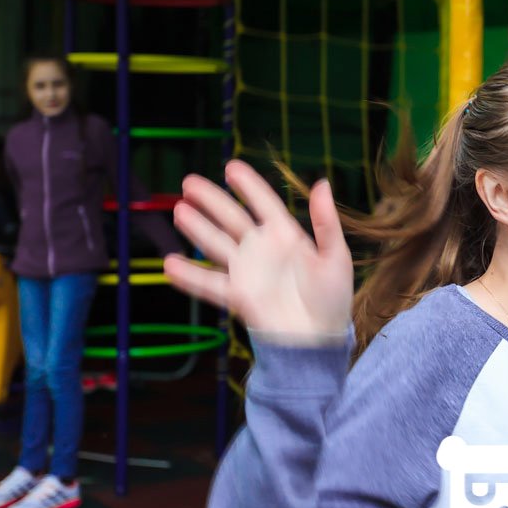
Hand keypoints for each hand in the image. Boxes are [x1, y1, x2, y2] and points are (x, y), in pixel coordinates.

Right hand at [163, 160, 352, 337]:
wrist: (320, 339)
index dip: (248, 186)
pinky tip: (171, 264)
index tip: (231, 167)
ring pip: (217, 244)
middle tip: (189, 183)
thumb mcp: (336, 256)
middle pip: (232, 219)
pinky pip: (210, 283)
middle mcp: (263, 250)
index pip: (264, 204)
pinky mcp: (238, 296)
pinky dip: (190, 276)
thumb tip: (322, 183)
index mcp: (287, 236)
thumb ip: (326, 222)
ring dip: (198, 228)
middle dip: (212, 201)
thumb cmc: (332, 298)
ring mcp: (248, 272)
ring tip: (180, 210)